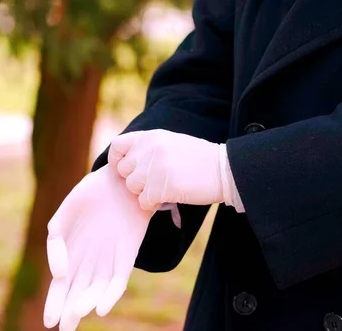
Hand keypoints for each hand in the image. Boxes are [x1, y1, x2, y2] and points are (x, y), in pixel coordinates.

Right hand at [43, 165, 153, 330]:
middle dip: (70, 312)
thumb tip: (59, 272)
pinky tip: (101, 307)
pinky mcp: (128, 255)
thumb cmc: (89, 195)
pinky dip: (111, 294)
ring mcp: (108, 260)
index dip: (55, 304)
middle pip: (77, 293)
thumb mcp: (64, 216)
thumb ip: (56, 243)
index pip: (61, 286)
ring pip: (96, 289)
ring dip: (87, 303)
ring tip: (78, 314)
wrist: (120, 179)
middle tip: (64, 329)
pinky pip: (119, 280)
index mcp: (71, 255)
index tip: (48, 322)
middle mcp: (89, 262)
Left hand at [107, 129, 223, 210]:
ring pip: (133, 187)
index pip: (117, 146)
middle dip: (136, 180)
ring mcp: (154, 168)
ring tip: (165, 188)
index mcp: (151, 136)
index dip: (118, 160)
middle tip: (155, 182)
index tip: (128, 170)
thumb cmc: (199, 159)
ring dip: (146, 192)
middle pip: (124, 171)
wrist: (223, 170)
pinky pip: (144, 202)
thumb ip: (148, 149)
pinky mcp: (161, 187)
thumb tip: (126, 162)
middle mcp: (149, 149)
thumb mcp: (171, 143)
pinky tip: (169, 198)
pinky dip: (154, 204)